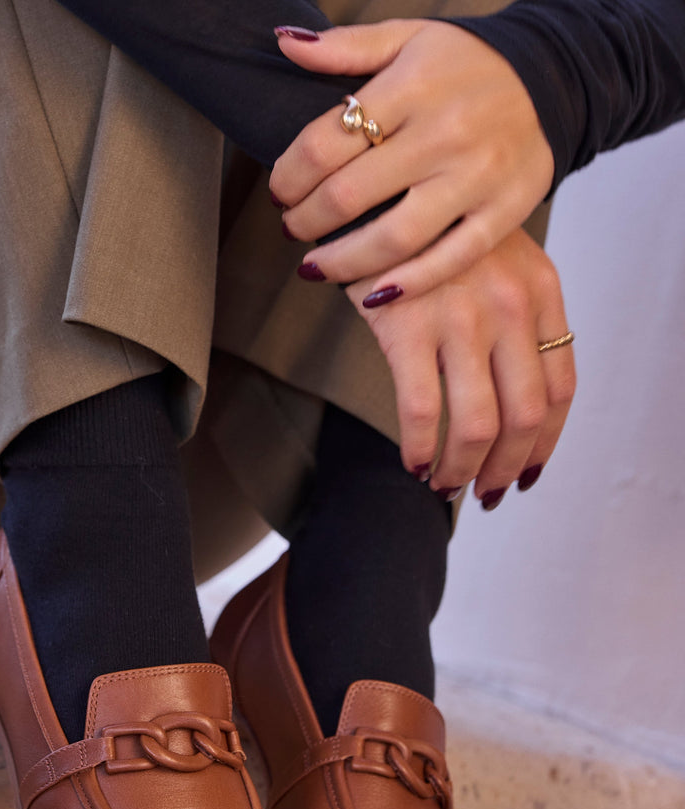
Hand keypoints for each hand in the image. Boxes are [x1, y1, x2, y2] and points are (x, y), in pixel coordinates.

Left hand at [270, 21, 554, 303]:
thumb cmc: (468, 65)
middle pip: (350, 195)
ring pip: (394, 238)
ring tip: (315, 267)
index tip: (280, 190)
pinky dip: (407, 285)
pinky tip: (371, 296)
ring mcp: (477, 177)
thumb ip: (346, 47)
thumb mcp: (408, 38)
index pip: (326, 142)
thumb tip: (286, 45)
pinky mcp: (504, 212)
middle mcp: (445, 133)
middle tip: (292, 227)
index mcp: (413, 86)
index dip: (289, 175)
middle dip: (306, 219)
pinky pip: (449, 260)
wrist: (554, 77)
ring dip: (342, 262)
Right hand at [348, 228, 575, 503]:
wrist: (382, 183)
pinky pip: (423, 411)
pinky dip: (420, 448)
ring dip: (461, 469)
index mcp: (541, 292)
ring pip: (477, 424)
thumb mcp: (497, 259)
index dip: (546, 444)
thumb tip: (507, 393)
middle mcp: (511, 308)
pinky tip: (412, 462)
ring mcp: (461, 318)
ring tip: (443, 485)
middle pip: (524, 416)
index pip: (560, 388)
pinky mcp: (407, 327)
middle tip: (484, 493)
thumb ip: (515, 316)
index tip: (527, 473)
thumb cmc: (434, 230)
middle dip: (505, 468)